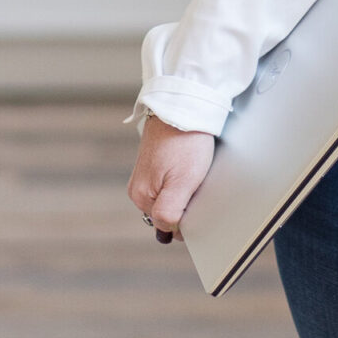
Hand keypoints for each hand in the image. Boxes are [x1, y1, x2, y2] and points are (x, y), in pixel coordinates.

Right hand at [128, 115, 215, 242]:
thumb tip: (167, 232)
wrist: (183, 105)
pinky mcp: (156, 164)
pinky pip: (172, 183)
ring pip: (173, 197)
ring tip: (195, 172)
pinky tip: (192, 167)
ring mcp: (146, 175)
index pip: (169, 226)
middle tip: (198, 184)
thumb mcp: (182, 183)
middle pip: (170, 212)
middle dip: (187, 205)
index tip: (198, 199)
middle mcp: (139, 189)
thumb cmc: (186, 142)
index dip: (188, 218)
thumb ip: (170, 212)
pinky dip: (185, 180)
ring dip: (187, 192)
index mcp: (141, 197)